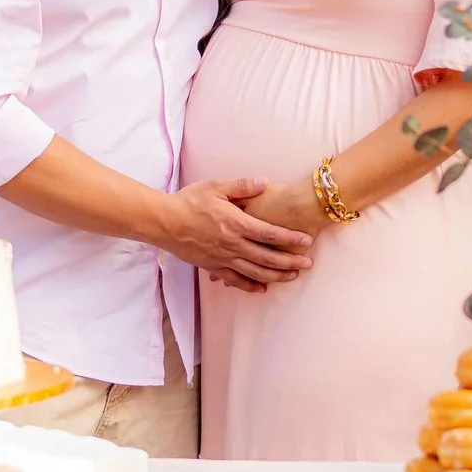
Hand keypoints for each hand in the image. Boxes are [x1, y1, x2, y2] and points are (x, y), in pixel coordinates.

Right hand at [153, 177, 312, 288]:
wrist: (163, 222)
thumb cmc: (189, 201)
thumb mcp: (215, 187)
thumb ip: (242, 186)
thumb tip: (264, 182)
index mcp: (235, 223)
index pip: (269, 233)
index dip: (290, 238)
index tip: (306, 241)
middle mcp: (232, 244)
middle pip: (267, 257)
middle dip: (290, 261)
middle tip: (308, 264)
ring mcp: (222, 258)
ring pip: (255, 272)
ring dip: (276, 275)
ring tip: (292, 276)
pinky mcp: (213, 266)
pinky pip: (235, 280)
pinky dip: (250, 285)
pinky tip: (262, 288)